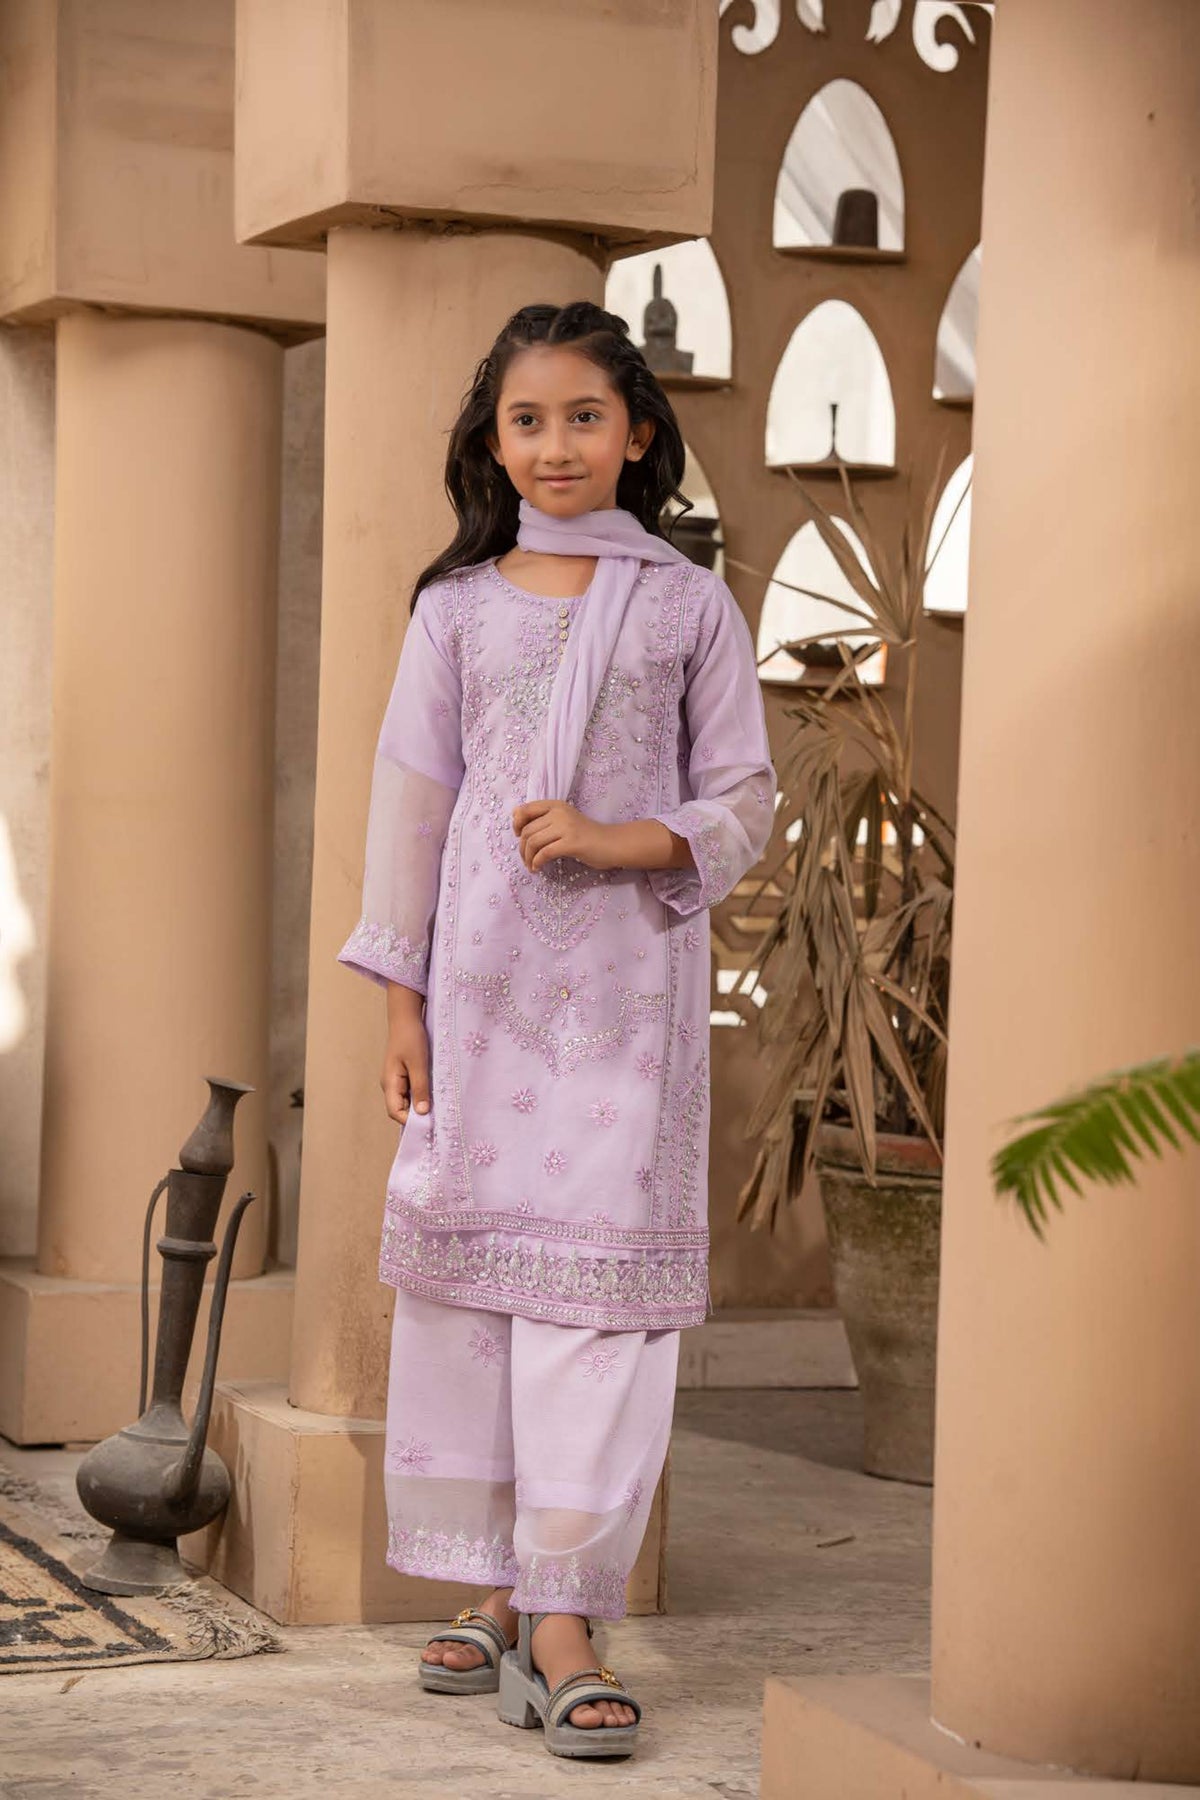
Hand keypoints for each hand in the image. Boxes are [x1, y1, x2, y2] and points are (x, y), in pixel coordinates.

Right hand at [381, 985, 430, 1124]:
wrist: (406, 1017)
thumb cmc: (411, 1038)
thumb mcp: (418, 1063)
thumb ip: (420, 1088)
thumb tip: (422, 1113)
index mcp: (389, 1083)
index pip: (396, 1112)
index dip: (411, 1121)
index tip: (431, 1124)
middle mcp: (390, 1085)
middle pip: (401, 1109)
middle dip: (418, 1115)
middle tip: (439, 1118)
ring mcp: (397, 1080)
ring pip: (408, 1100)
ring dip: (421, 1104)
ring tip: (439, 1107)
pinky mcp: (404, 1074)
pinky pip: (412, 1090)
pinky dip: (422, 1094)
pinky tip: (435, 1093)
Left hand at [512, 800, 613, 872]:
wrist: (611, 843)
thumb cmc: (586, 834)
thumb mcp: (563, 820)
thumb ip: (543, 819)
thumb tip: (516, 818)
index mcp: (556, 805)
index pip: (525, 810)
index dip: (516, 824)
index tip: (518, 836)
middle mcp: (559, 813)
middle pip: (527, 830)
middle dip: (522, 848)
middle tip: (526, 859)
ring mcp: (566, 827)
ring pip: (533, 842)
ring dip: (528, 857)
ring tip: (531, 866)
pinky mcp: (571, 843)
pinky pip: (545, 853)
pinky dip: (537, 863)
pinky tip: (538, 868)